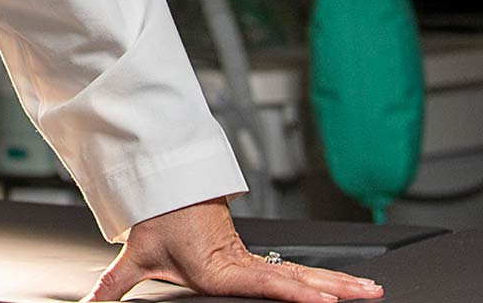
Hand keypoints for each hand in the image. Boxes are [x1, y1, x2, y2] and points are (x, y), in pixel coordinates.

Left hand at [82, 199, 382, 301]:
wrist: (164, 191)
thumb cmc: (155, 224)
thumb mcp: (133, 256)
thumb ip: (111, 286)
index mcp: (219, 268)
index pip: (262, 283)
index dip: (293, 292)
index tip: (321, 298)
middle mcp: (243, 264)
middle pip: (296, 277)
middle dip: (335, 287)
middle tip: (368, 294)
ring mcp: (255, 261)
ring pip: (304, 273)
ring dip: (339, 281)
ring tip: (371, 290)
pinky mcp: (258, 260)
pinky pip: (297, 271)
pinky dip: (326, 278)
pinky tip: (348, 286)